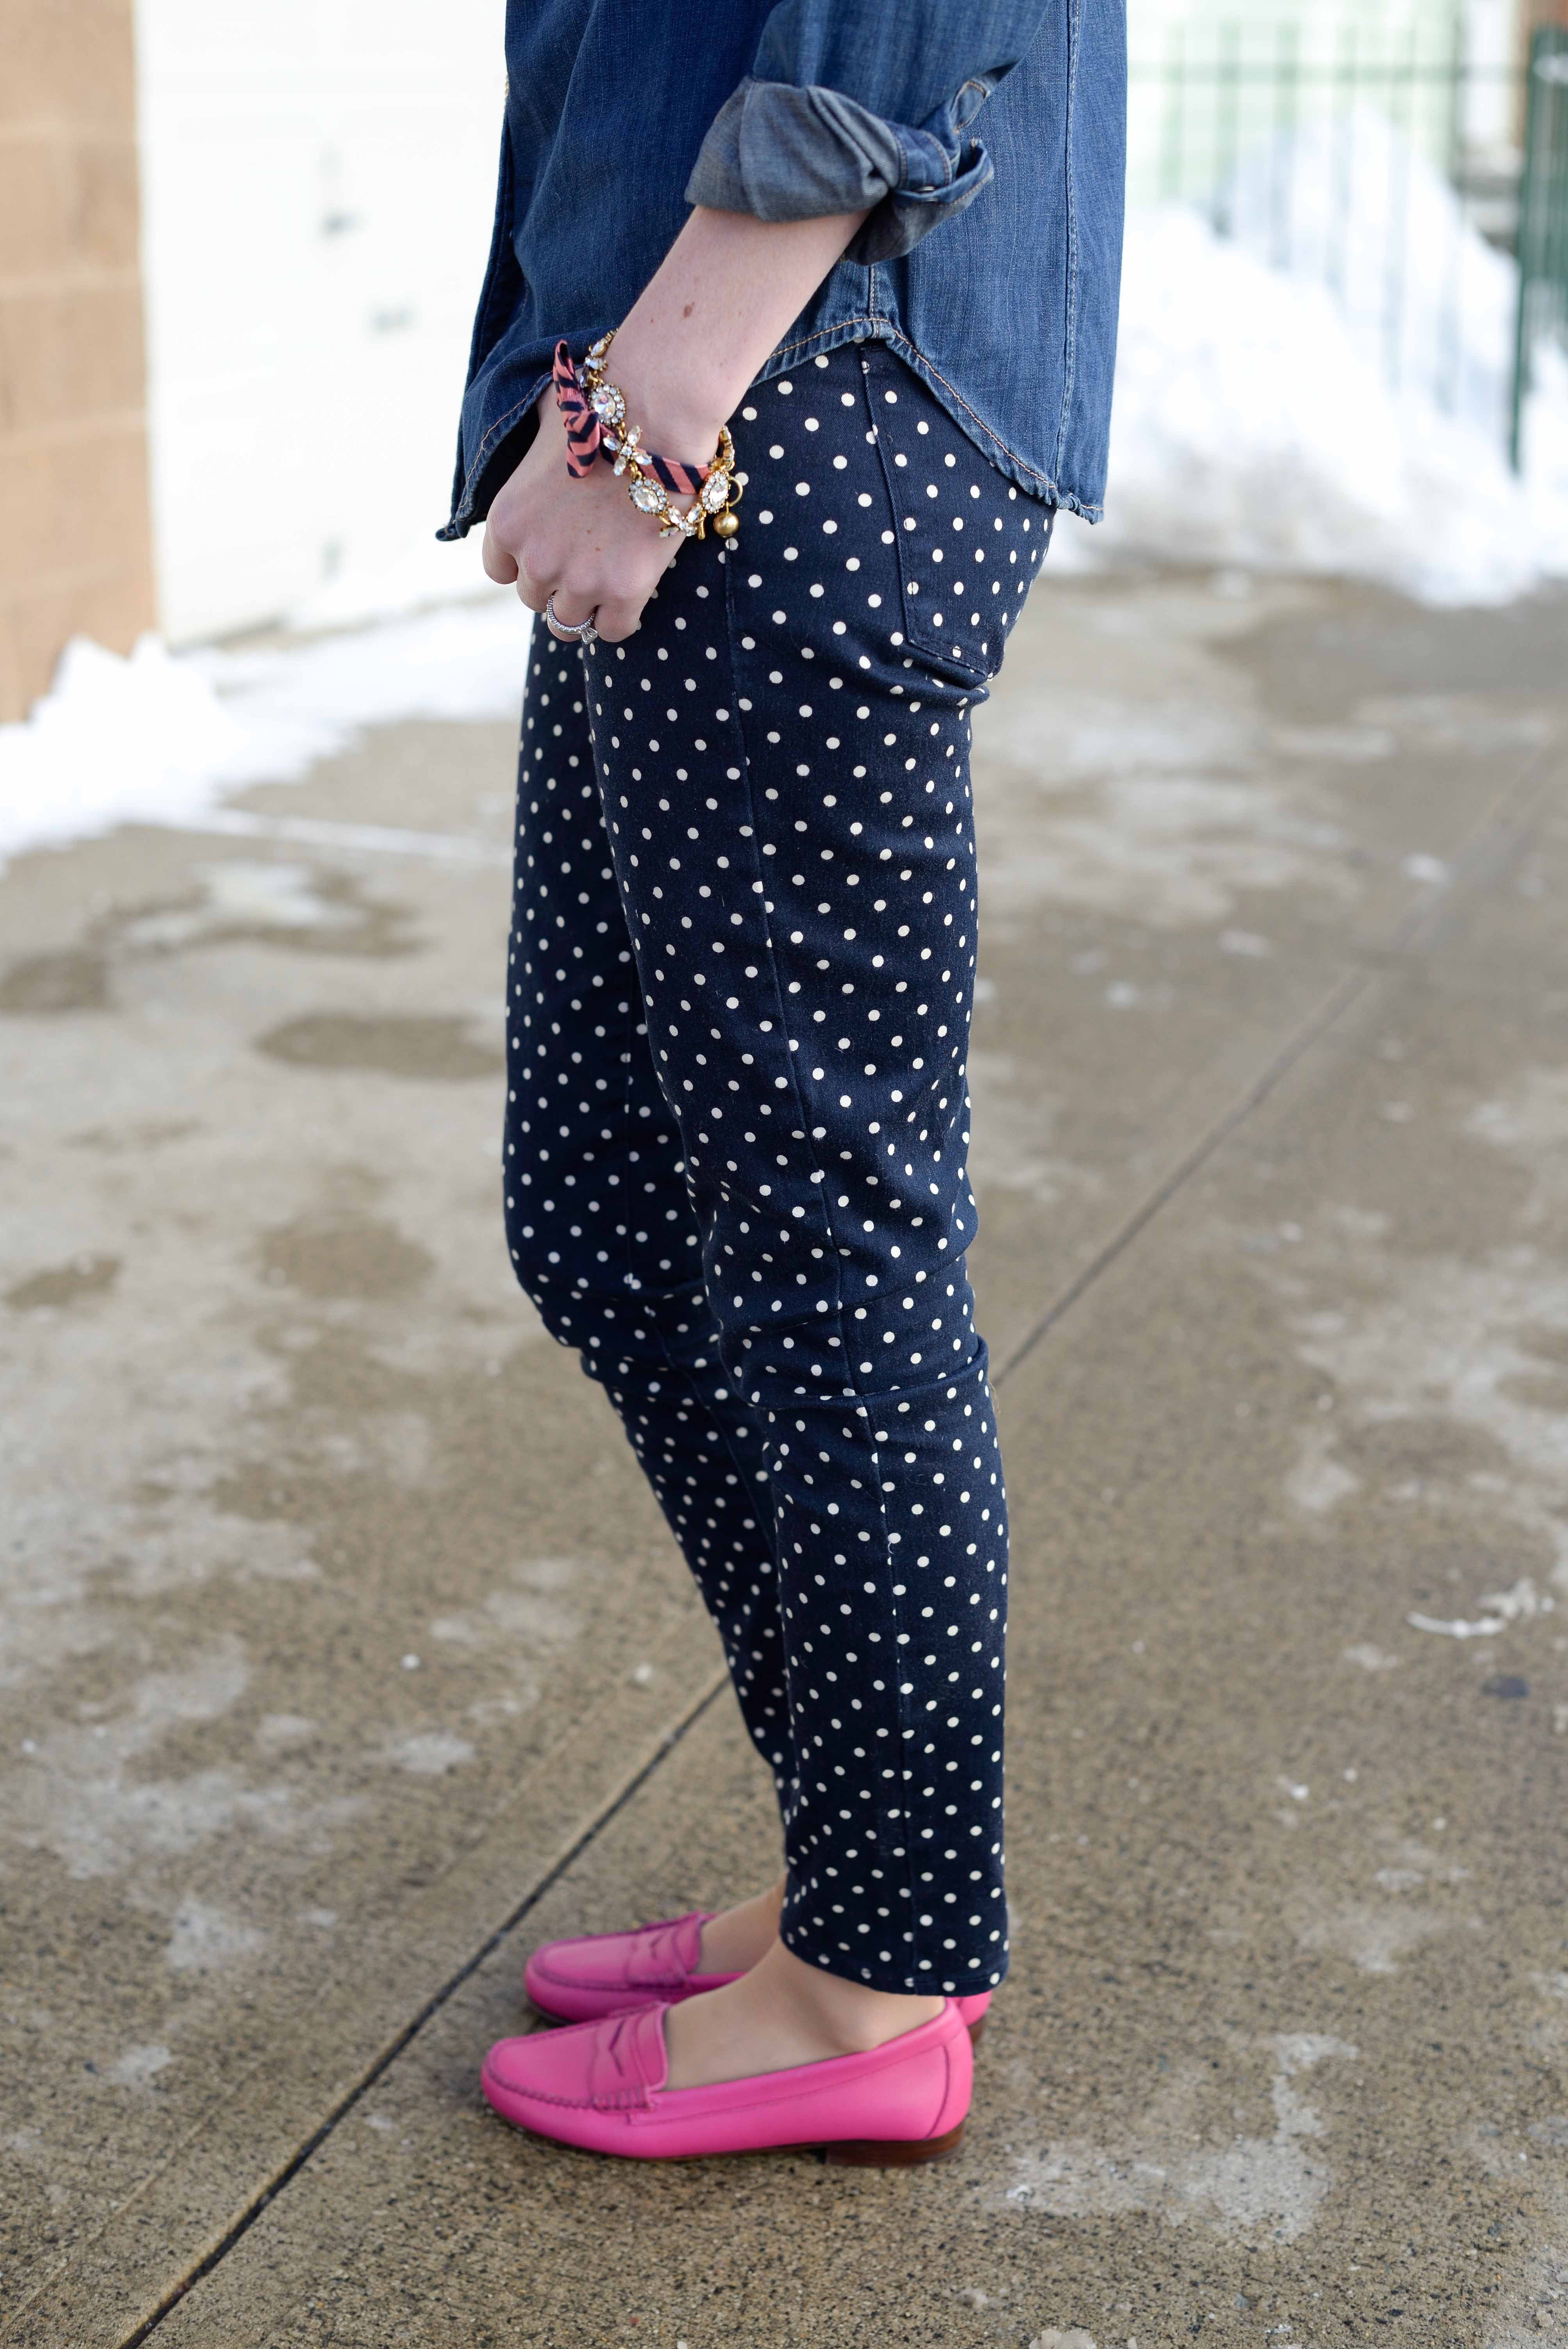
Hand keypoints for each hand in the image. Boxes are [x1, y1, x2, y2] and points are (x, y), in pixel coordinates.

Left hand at [479, 204, 867, 643]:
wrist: (656, 414)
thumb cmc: (600, 410)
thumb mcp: (542, 436)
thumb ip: (528, 464)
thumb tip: (534, 461)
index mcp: (507, 522)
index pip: (498, 570)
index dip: (524, 562)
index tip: (547, 550)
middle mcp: (536, 558)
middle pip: (534, 598)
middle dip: (555, 582)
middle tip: (585, 558)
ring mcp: (579, 579)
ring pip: (568, 622)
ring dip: (584, 604)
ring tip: (607, 579)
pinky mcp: (624, 592)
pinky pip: (612, 630)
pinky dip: (619, 618)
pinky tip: (630, 595)